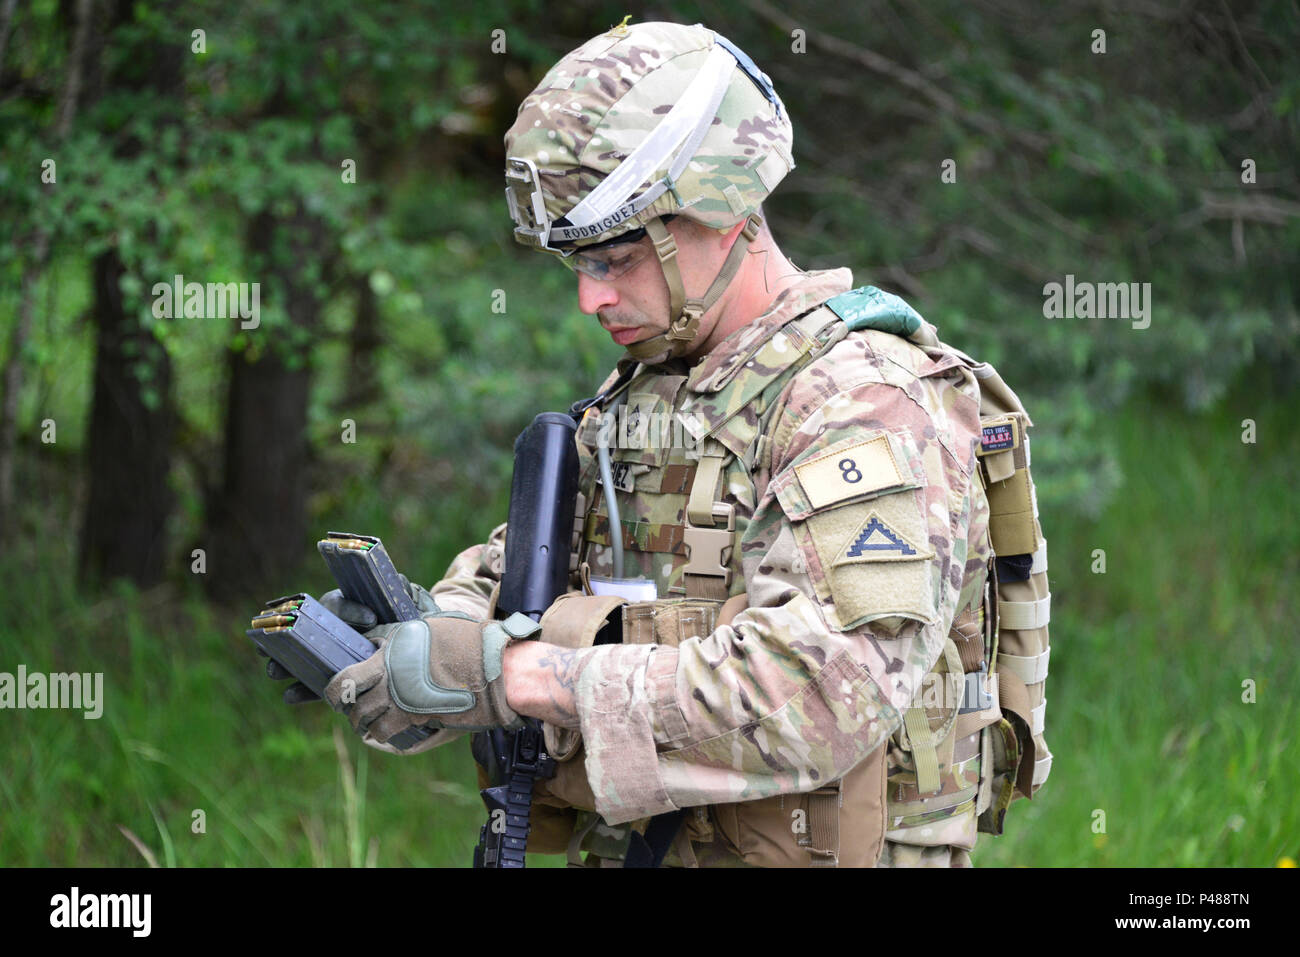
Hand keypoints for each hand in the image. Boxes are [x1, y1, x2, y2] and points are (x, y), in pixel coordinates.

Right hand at [261, 576, 440, 705]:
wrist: (412, 652)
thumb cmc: (402, 623)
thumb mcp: (404, 606)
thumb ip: (402, 593)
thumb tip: (401, 583)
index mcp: (345, 609)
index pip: (339, 606)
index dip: (351, 611)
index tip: (370, 620)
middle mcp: (330, 630)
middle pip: (304, 630)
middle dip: (290, 636)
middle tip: (281, 639)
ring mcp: (327, 655)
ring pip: (298, 658)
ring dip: (283, 664)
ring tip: (275, 671)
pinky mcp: (331, 679)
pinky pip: (311, 686)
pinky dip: (299, 692)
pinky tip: (291, 696)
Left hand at [322, 611, 541, 743]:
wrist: (494, 668)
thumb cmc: (468, 643)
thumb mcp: (429, 629)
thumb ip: (401, 637)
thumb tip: (378, 642)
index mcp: (390, 654)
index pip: (348, 677)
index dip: (338, 689)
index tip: (341, 690)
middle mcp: (391, 679)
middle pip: (352, 701)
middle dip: (349, 708)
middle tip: (352, 709)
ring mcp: (402, 700)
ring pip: (367, 721)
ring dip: (365, 723)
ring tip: (368, 723)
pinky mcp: (417, 718)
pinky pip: (386, 731)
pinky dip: (382, 734)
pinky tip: (385, 732)